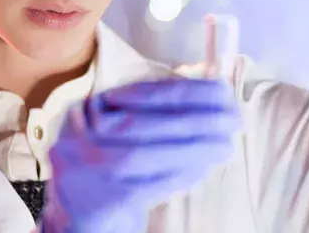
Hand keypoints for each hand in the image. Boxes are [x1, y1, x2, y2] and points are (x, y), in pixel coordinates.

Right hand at [40, 78, 241, 232]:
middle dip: (192, 120)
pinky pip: (142, 187)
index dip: (181, 91)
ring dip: (190, 149)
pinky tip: (201, 169)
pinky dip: (177, 176)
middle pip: (139, 123)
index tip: (219, 90)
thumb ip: (153, 113)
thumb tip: (208, 95)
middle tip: (232, 120)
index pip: (137, 92)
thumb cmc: (111, 169)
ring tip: (223, 145)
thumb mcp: (122, 133)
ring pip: (141, 154)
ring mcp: (80, 168)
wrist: (78, 219)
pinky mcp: (93, 201)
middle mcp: (75, 134)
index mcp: (86, 109)